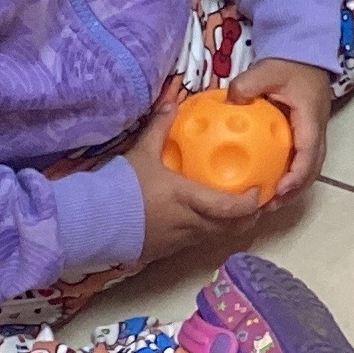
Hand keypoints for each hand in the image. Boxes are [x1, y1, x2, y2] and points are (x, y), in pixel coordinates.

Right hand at [116, 88, 270, 265]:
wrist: (93, 219)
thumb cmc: (121, 186)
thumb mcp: (142, 152)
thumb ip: (160, 127)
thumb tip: (173, 101)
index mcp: (189, 200)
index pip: (232, 208)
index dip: (252, 203)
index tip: (260, 189)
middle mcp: (191, 225)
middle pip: (231, 228)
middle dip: (249, 216)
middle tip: (255, 201)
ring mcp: (179, 241)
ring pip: (215, 236)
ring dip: (228, 225)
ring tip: (234, 209)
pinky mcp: (166, 251)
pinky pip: (195, 242)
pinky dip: (206, 231)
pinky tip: (201, 219)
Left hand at [229, 59, 333, 204]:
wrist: (305, 55)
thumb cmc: (288, 64)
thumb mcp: (266, 70)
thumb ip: (247, 85)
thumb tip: (229, 102)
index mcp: (310, 119)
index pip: (308, 153)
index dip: (296, 176)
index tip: (279, 191)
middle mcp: (316, 130)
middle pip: (313, 169)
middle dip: (294, 191)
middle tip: (270, 206)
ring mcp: (313, 133)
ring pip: (310, 168)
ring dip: (293, 188)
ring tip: (269, 202)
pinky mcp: (305, 134)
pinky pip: (301, 160)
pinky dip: (289, 175)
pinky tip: (268, 181)